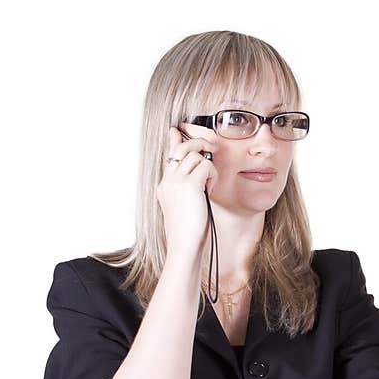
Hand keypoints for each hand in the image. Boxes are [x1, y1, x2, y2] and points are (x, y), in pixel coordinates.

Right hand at [157, 127, 219, 258]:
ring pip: (196, 156)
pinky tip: (211, 188)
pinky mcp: (190, 185)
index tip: (176, 131)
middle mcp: (168, 181)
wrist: (185, 247)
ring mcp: (176, 182)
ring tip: (210, 185)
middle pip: (182, 149)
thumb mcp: (187, 207)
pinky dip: (213, 175)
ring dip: (208, 167)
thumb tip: (201, 174)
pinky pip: (206, 165)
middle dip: (198, 144)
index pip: (169, 156)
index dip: (174, 141)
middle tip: (210, 149)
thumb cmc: (190, 233)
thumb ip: (191, 189)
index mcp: (165, 187)